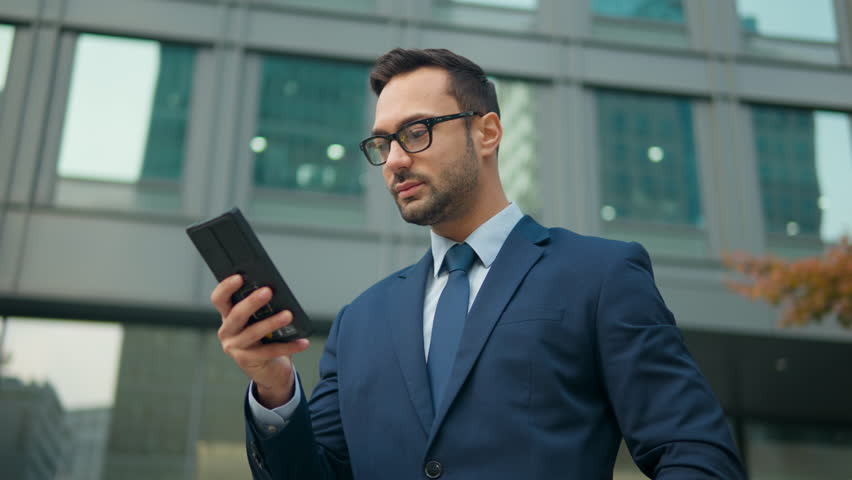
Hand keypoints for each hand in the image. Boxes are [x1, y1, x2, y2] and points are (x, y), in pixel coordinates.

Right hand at [211, 274, 309, 407]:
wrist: (268, 369)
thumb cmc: (265, 337)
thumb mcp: (261, 320)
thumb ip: (263, 307)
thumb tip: (277, 289)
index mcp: (228, 316)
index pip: (219, 299)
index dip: (226, 287)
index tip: (239, 277)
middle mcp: (227, 331)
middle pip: (236, 314)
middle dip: (252, 302)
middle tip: (268, 291)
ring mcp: (235, 347)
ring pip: (253, 332)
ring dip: (272, 322)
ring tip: (288, 315)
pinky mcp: (246, 361)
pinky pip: (269, 351)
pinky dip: (289, 346)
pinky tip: (303, 342)